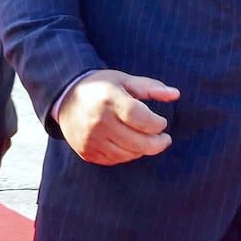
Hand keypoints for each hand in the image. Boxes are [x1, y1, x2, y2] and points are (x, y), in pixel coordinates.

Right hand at [56, 69, 179, 164]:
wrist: (65, 98)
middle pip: (139, 142)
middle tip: (164, 138)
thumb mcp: (124, 80)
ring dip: (143, 149)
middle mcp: (99, 121)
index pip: (141, 119)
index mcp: (109, 99)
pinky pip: (115, 160)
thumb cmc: (101, 87)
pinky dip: (127, 154)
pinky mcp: (87, 152)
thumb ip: (150, 87)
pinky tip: (129, 144)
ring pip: (129, 154)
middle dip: (158, 143)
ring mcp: (91, 139)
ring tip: (146, 140)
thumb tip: (175, 94)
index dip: (157, 124)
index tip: (162, 123)